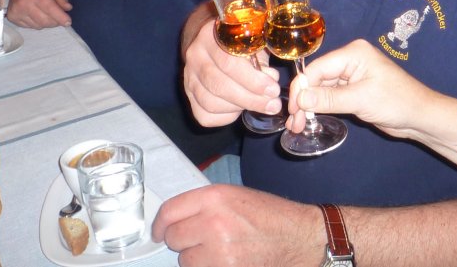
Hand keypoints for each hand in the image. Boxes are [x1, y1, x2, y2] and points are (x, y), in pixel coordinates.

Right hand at [7, 0, 70, 27]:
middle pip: (45, 21)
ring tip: (47, 14)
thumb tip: (68, 8)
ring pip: (38, 26)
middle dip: (55, 22)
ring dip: (46, 23)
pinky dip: (36, 23)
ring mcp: (16, 12)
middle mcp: (24, 5)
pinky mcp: (12, 17)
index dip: (61, 18)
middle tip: (59, 18)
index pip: (50, 10)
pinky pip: (30, 27)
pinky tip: (36, 15)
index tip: (68, 22)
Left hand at [153, 184, 323, 266]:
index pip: (169, 212)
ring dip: (195, 258)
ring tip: (218, 251)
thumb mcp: (235, 195)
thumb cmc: (269, 214)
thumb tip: (173, 219)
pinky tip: (224, 261)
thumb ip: (203, 204)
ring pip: (185, 260)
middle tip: (198, 240)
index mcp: (214, 197)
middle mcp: (213, 223)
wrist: (299, 237)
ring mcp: (219, 252)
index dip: (159, 224)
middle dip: (182, 241)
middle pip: (173, 238)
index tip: (157, 232)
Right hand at [182, 17, 280, 127]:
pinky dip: (226, 117)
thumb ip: (261, 60)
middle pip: (219, 85)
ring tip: (259, 105)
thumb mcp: (251, 43)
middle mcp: (194, 56)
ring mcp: (188, 78)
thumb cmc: (238, 44)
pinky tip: (239, 109)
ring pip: (211, 103)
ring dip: (240, 108)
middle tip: (272, 104)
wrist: (212, 44)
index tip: (272, 89)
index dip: (252, 80)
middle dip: (250, 98)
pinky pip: (205, 115)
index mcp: (210, 36)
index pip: (228, 62)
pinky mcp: (189, 96)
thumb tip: (270, 80)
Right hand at [286, 39, 432, 136]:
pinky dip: (321, 107)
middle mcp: (350, 60)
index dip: (302, 88)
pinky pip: (331, 96)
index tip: (292, 110)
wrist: (421, 117)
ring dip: (310, 106)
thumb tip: (300, 99)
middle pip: (317, 78)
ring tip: (298, 126)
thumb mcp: (361, 100)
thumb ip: (329, 99)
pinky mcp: (353, 90)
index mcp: (353, 53)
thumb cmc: (397, 102)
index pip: (317, 68)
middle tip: (294, 123)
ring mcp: (351, 75)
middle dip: (304, 99)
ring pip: (321, 88)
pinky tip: (310, 119)